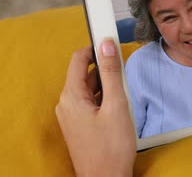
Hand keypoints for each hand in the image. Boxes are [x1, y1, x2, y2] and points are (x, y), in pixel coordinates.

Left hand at [56, 39, 135, 176]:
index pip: (78, 59)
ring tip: (123, 97)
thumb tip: (106, 45)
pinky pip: (90, 103)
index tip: (110, 42)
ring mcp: (72, 116)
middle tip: (123, 72)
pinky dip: (104, 99)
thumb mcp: (116, 106)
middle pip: (84, 73)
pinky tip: (118, 108)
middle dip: (104, 69)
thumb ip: (111, 73)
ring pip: (89, 89)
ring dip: (106, 86)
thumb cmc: (110, 150)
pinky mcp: (80, 125)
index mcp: (71, 97)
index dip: (95, 47)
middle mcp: (67, 105)